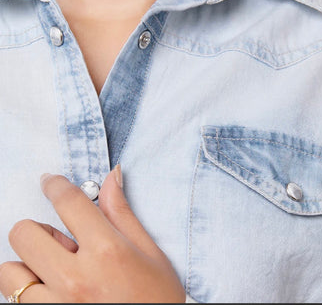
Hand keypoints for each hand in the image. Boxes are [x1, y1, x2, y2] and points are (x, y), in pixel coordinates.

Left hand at [0, 167, 185, 302]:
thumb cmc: (158, 298)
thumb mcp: (148, 252)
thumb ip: (122, 213)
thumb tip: (112, 178)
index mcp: (107, 251)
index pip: (69, 203)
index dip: (56, 185)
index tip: (50, 181)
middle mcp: (76, 278)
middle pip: (24, 234)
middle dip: (38, 229)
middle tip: (61, 241)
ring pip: (10, 271)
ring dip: (29, 264)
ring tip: (57, 270)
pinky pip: (17, 300)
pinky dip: (30, 290)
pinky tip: (55, 290)